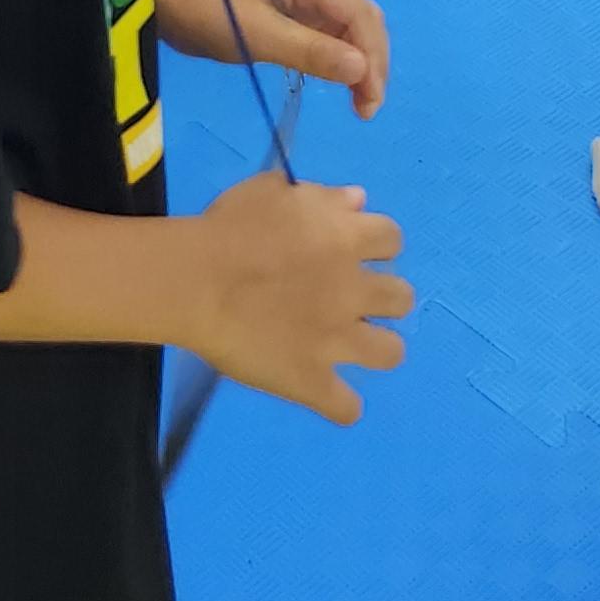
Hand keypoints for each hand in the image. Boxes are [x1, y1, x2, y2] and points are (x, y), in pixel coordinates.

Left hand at [156, 0, 390, 118]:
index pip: (359, 14)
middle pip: (360, 19)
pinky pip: (327, 35)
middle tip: (365, 109)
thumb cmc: (206, 13)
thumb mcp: (257, 36)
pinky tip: (338, 85)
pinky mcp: (288, 11)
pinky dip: (339, 60)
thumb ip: (309, 51)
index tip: (369, 103)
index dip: (373, 58)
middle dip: (372, 62)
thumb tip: (362, 69)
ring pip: (347, 29)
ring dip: (359, 64)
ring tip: (358, 105)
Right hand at [183, 167, 410, 426]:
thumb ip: (322, 197)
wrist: (197, 281)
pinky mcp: (313, 381)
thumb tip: (358, 200)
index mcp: (346, 238)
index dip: (376, 245)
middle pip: (402, 298)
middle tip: (351, 299)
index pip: (391, 238)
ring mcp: (337, 339)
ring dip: (376, 348)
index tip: (355, 252)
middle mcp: (353, 289)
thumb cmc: (228, 228)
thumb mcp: (273, 192)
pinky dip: (340, 404)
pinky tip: (325, 393)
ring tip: (349, 346)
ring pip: (391, 353)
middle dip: (384, 297)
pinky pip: (347, 408)